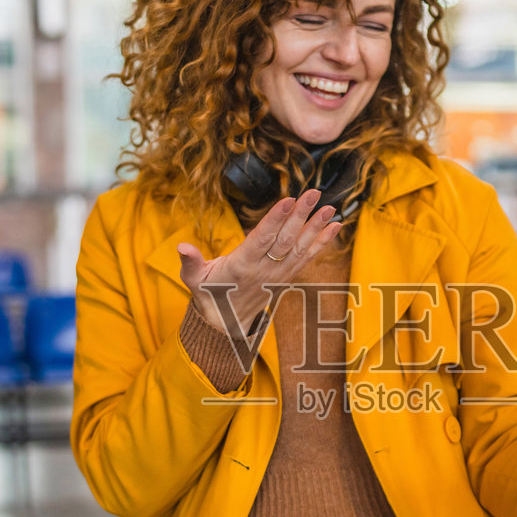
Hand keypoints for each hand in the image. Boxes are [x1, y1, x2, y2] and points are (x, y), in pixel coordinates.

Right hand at [176, 188, 342, 336]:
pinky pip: (306, 258)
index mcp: (241, 266)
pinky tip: (335, 226)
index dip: (275, 220)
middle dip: (300, 216)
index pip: (261, 240)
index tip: (288, 200)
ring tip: (330, 207)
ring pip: (299, 248)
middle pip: (285, 240)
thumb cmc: (208, 294)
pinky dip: (322, 242)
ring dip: (316, 227)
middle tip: (313, 193)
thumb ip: (190, 262)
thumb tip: (181, 246)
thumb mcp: (193, 279)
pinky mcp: (287, 277)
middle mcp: (264, 271)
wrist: (226, 323)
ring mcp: (278, 275)